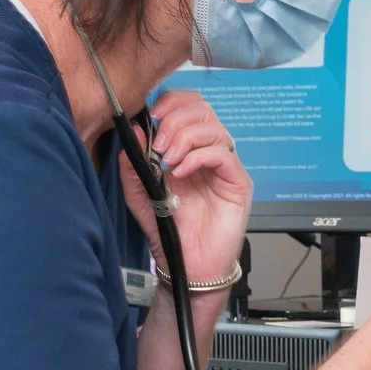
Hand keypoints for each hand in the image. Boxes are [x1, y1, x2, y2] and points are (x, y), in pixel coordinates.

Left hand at [120, 91, 250, 288]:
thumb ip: (133, 164)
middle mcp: (208, 152)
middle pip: (202, 109)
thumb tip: (132, 130)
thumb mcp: (139, 194)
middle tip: (159, 143)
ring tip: (168, 160)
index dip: (170, 104)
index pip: (186, 107)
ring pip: (214, 128)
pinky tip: (182, 172)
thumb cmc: (170, 231)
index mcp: (187, 148)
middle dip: (176, 119)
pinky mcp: (238, 182)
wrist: (188, 265)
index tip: (150, 118)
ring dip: (186, 137)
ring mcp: (224, 166)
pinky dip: (199, 156)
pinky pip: (223, 154)